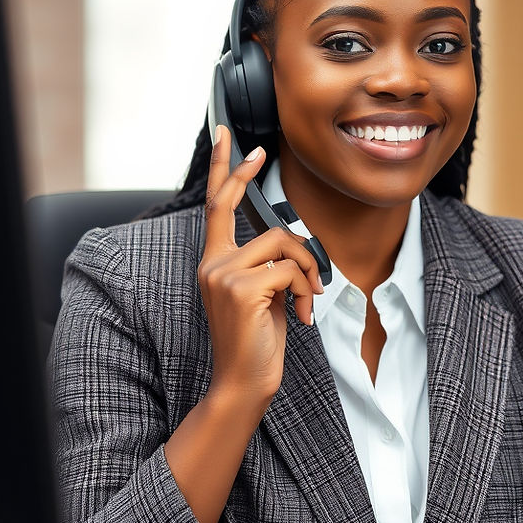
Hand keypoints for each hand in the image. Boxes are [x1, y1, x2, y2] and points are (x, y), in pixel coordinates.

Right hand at [198, 126, 323, 402]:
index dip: (224, 172)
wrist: (244, 382)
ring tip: (310, 298)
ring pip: (282, 241)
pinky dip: (307, 289)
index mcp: (214, 264)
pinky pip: (290, 269)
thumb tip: (295, 243)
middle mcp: (212, 264)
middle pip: (243, 209)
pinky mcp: (243, 288)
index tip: (231, 139)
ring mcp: (224, 275)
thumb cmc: (257, 341)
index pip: (216, 208)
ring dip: (308, 268)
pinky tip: (303, 316)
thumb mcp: (263, 295)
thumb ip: (268, 265)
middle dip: (246, 174)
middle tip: (261, 151)